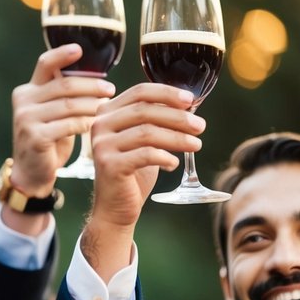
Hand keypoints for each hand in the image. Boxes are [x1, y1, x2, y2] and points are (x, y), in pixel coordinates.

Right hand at [9, 44, 114, 194]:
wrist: (32, 172)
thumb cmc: (48, 138)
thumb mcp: (52, 113)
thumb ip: (63, 95)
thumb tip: (95, 76)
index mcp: (27, 91)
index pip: (45, 64)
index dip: (62, 54)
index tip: (80, 49)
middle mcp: (23, 101)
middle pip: (65, 84)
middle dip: (91, 85)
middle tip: (110, 89)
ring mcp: (26, 119)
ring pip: (69, 105)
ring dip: (92, 105)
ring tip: (107, 108)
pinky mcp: (35, 137)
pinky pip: (68, 125)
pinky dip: (85, 123)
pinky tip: (95, 125)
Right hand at [80, 82, 202, 279]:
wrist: (115, 207)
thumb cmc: (133, 171)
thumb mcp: (143, 140)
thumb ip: (156, 120)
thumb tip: (188, 104)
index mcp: (106, 112)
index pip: (139, 92)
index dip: (167, 93)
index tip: (191, 101)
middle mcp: (99, 125)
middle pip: (145, 110)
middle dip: (178, 117)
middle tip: (200, 127)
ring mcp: (101, 145)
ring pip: (147, 132)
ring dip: (177, 138)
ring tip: (196, 145)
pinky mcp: (109, 165)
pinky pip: (146, 155)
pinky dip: (166, 157)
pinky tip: (174, 164)